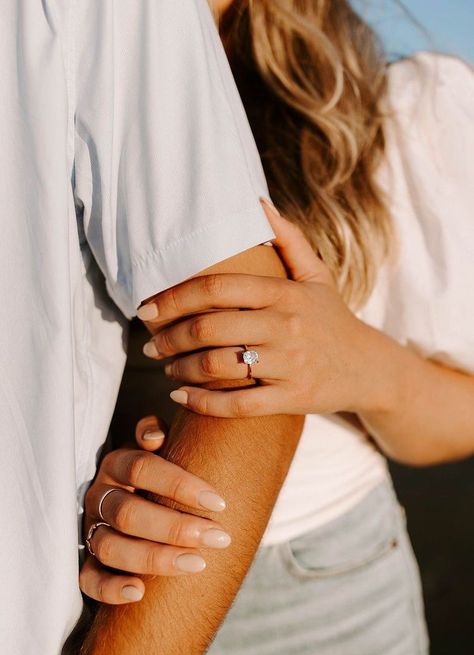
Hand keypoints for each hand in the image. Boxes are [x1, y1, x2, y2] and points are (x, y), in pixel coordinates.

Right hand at [79, 416, 230, 604]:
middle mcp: (100, 496)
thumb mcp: (165, 448)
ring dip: (154, 558)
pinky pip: (89, 580)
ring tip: (196, 564)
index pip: (141, 468)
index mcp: (117, 464)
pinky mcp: (88, 562)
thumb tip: (153, 436)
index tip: (219, 503)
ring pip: (111, 547)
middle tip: (217, 538)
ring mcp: (91, 530)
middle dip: (175, 528)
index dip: (179, 485)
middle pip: (128, 513)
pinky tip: (139, 592)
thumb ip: (160, 435)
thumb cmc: (163, 475)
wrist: (144, 499)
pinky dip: (111, 588)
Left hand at [138, 201, 381, 417]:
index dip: (175, 297)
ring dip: (181, 369)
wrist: (369, 368)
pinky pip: (239, 405)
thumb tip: (256, 202)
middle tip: (150, 345)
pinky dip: (203, 403)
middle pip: (211, 328)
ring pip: (219, 366)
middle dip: (170, 337)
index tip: (147, 308)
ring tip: (166, 368)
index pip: (218, 287)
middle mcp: (287, 326)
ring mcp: (291, 364)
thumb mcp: (317, 275)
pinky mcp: (293, 398)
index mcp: (286, 292)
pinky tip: (181, 397)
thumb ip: (288, 239)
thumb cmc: (331, 318)